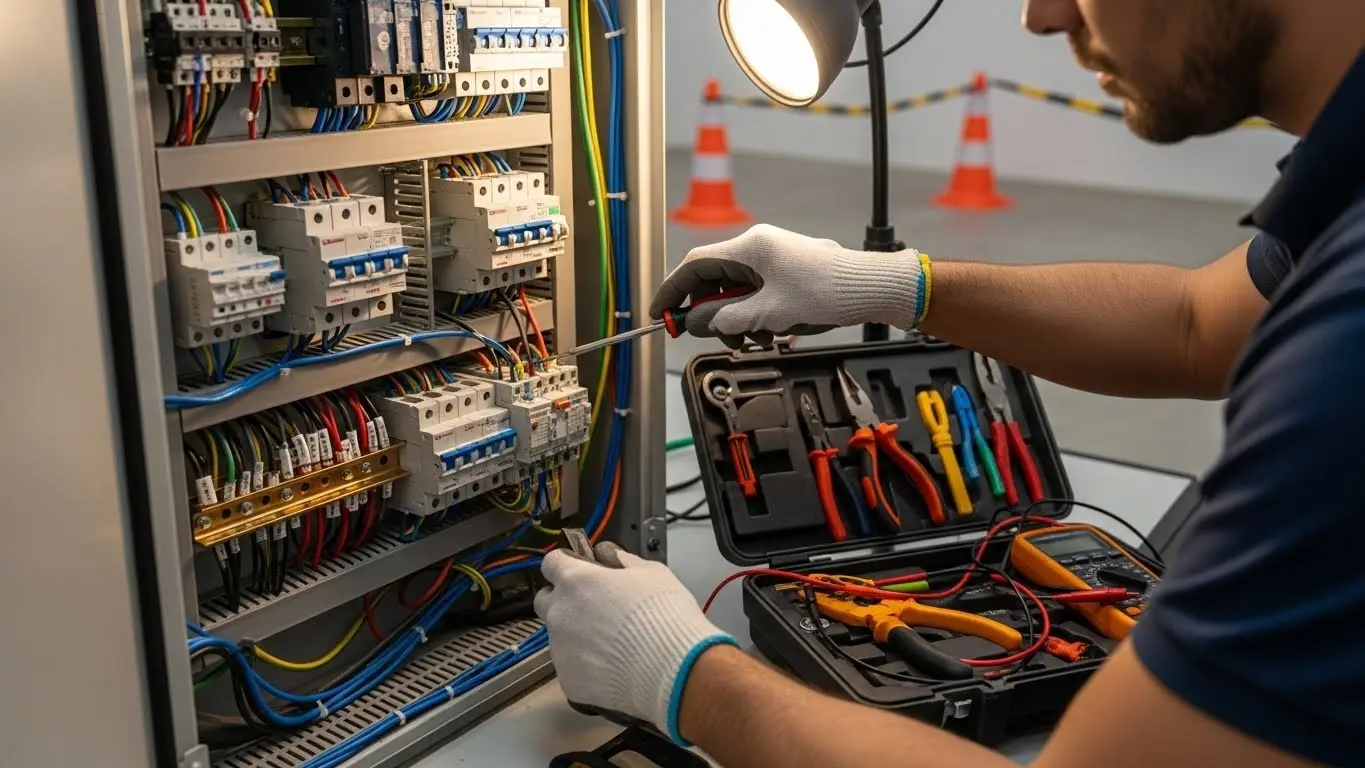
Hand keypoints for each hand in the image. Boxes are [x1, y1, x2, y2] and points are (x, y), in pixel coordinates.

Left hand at [534, 544, 737, 743]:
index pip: (551, 563)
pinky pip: (571, 667)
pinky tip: (614, 665)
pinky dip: (586, 665)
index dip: (566, 565)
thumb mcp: (652, 572)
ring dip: (577, 634)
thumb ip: (624, 562)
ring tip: (613, 643)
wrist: (673, 670)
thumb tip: (615, 559)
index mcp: (576, 581)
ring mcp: (561, 649)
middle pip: (545, 600)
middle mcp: (561, 614)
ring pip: (559, 636)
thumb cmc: (665, 619)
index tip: (578, 570)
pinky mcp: (568, 680)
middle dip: (564, 600)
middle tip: (594, 607)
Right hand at [650, 224, 926, 348]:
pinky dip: (756, 315)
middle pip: (714, 279)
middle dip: (713, 313)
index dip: (672, 290)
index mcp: (749, 247)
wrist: (870, 287)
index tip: (660, 314)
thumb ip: (726, 318)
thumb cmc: (825, 292)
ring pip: (736, 290)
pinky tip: (772, 332)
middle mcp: (757, 246)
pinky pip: (756, 292)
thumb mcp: (768, 314)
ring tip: (757, 339)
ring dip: (738, 319)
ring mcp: (772, 257)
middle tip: (721, 338)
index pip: (694, 265)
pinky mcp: (786, 270)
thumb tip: (696, 321)